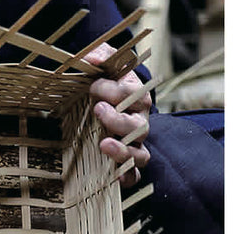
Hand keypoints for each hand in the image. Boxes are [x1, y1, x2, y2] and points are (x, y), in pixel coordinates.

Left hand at [85, 43, 150, 187]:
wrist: (102, 102)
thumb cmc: (103, 81)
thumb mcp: (103, 63)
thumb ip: (100, 55)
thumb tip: (91, 59)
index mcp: (136, 97)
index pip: (131, 94)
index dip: (112, 90)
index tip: (93, 86)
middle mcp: (139, 122)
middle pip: (138, 126)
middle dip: (118, 119)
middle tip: (97, 110)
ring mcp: (135, 145)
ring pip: (140, 154)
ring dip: (124, 151)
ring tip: (104, 144)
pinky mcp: (128, 164)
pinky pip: (135, 176)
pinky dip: (128, 178)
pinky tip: (116, 177)